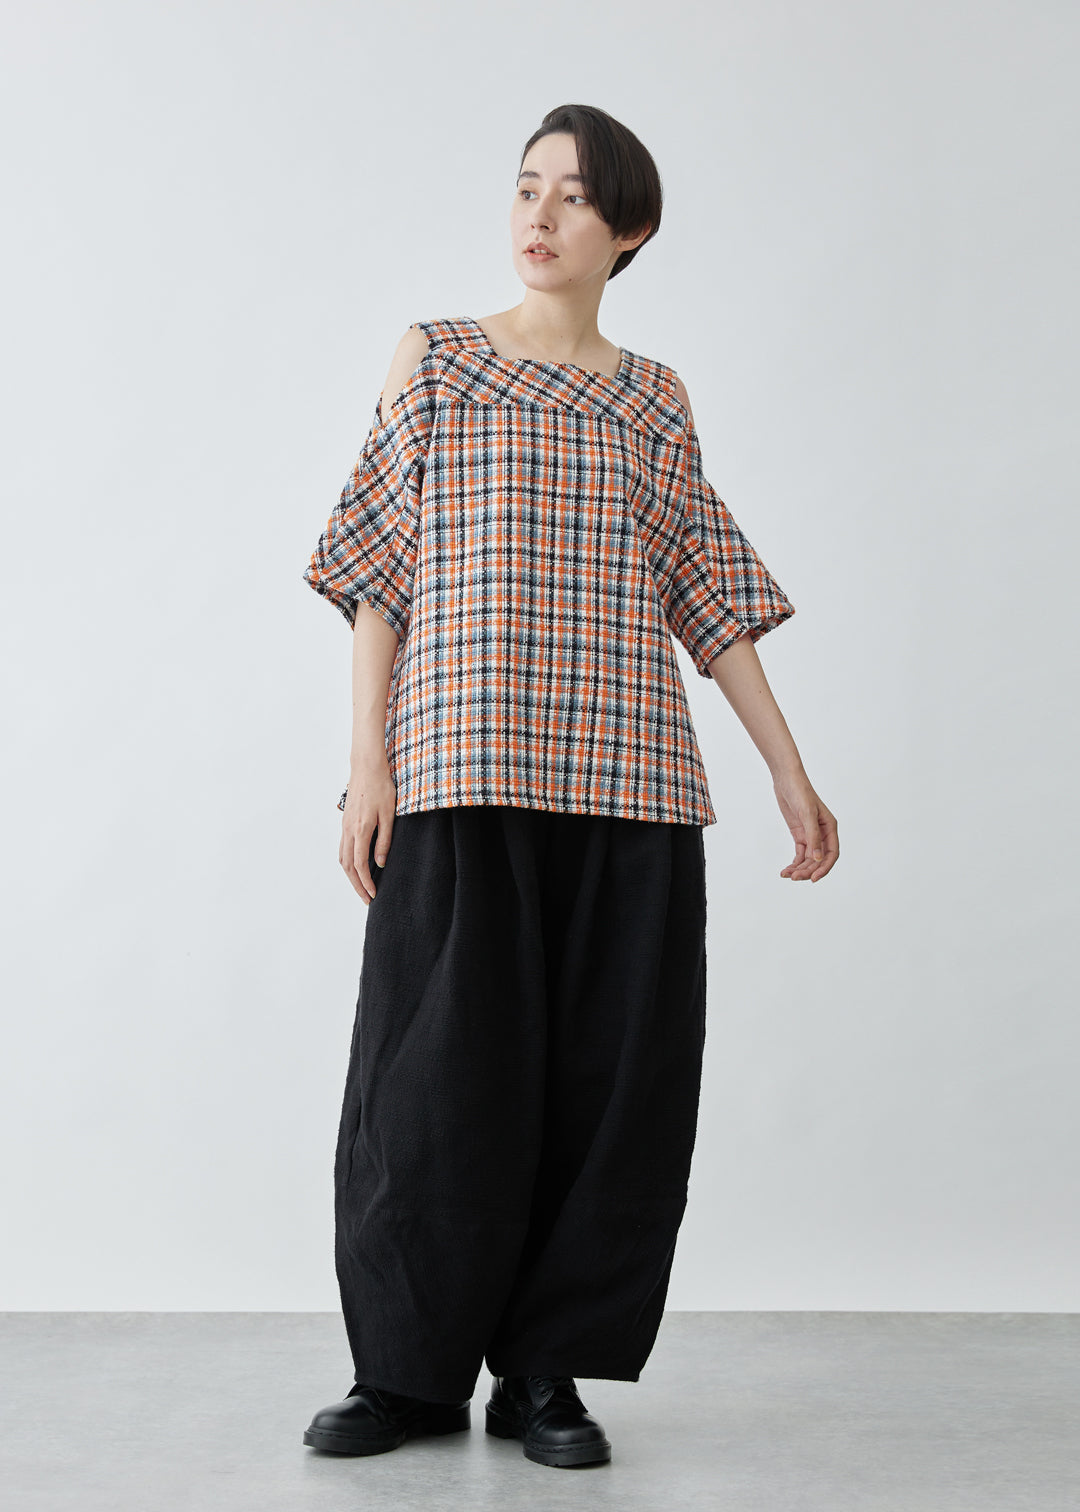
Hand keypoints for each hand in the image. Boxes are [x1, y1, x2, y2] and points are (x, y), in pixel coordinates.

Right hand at [339, 756, 396, 903]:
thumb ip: (384, 840)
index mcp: (361, 830)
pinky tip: (355, 867)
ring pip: (342, 858)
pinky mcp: (345, 822)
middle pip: (348, 866)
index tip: (373, 894)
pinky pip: (342, 848)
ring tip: (360, 887)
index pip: (360, 865)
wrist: (366, 767)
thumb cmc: (382, 788)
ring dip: (350, 876)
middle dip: (356, 885)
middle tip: (366, 899)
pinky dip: (347, 862)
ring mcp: (344, 826)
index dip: (366, 882)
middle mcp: (349, 831)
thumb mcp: (389, 814)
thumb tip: (381, 863)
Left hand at [772, 769, 838, 882]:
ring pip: (808, 858)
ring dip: (799, 868)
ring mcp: (810, 834)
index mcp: (830, 828)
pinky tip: (786, 870)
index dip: (823, 868)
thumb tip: (817, 859)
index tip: (813, 878)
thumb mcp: (807, 814)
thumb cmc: (800, 792)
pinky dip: (794, 862)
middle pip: (818, 859)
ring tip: (786, 875)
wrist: (786, 780)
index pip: (831, 854)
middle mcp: (822, 833)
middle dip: (808, 870)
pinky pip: (800, 853)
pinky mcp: (800, 834)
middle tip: (794, 878)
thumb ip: (813, 837)